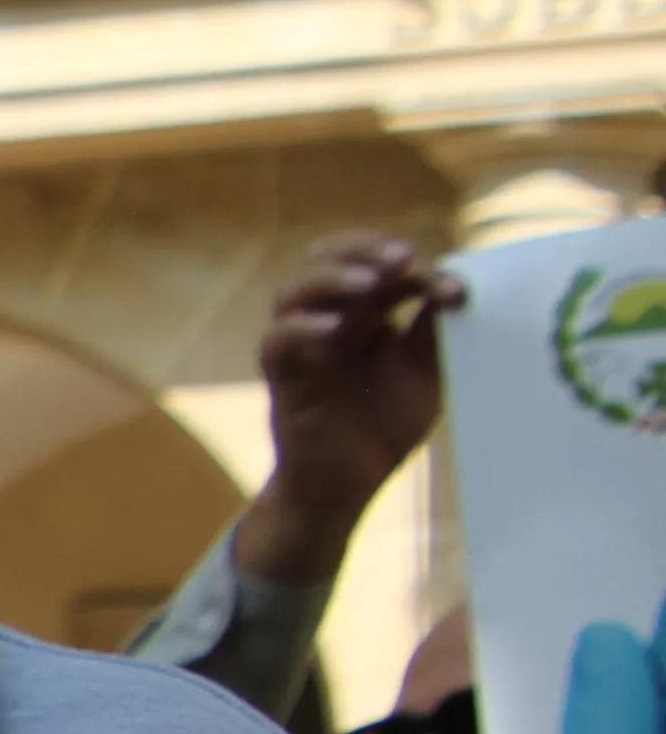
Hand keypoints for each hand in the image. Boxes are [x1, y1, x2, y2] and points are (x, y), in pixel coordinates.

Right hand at [251, 235, 459, 538]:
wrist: (349, 484)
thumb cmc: (385, 428)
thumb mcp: (426, 374)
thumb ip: (432, 333)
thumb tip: (451, 286)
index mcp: (367, 313)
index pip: (380, 266)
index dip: (416, 269)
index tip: (454, 293)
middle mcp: (329, 319)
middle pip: (327, 258)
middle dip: (364, 249)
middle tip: (402, 258)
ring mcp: (301, 345)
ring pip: (295, 289)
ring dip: (332, 277)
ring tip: (369, 283)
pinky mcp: (281, 376)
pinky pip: (277, 340)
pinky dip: (302, 327)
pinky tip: (333, 328)